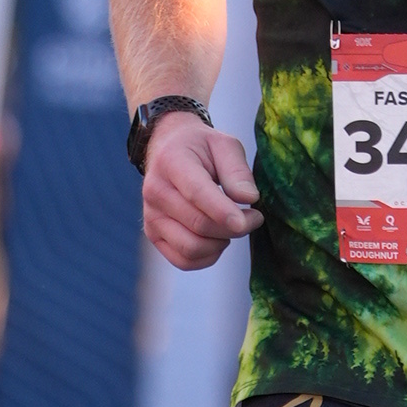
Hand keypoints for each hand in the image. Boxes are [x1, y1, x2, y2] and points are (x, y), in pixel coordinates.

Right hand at [141, 112, 262, 270]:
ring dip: (222, 243)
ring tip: (232, 226)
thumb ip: (238, 171)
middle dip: (235, 228)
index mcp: (172, 162)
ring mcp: (151, 216)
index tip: (251, 219)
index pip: (197, 193)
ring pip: (192, 248)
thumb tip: (249, 199)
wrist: (168, 150)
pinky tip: (217, 239)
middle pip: (199, 225)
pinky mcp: (153, 235)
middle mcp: (155, 191)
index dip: (224, 211)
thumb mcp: (224, 145)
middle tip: (254, 217)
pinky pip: (184, 261)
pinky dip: (208, 257)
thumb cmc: (201, 148)